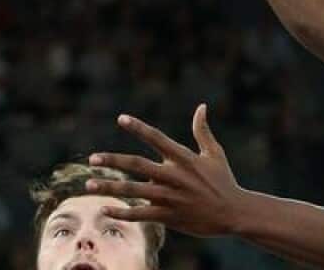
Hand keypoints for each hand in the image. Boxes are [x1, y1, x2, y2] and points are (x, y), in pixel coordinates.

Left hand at [87, 104, 246, 237]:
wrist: (234, 212)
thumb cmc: (223, 181)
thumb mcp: (215, 153)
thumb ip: (203, 131)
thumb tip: (201, 107)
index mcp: (184, 158)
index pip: (157, 138)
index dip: (139, 127)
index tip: (121, 118)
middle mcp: (174, 176)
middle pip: (138, 164)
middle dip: (113, 161)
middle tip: (93, 158)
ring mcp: (170, 197)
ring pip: (134, 190)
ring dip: (110, 187)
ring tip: (89, 184)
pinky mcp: (169, 216)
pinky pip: (140, 214)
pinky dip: (121, 213)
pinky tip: (104, 210)